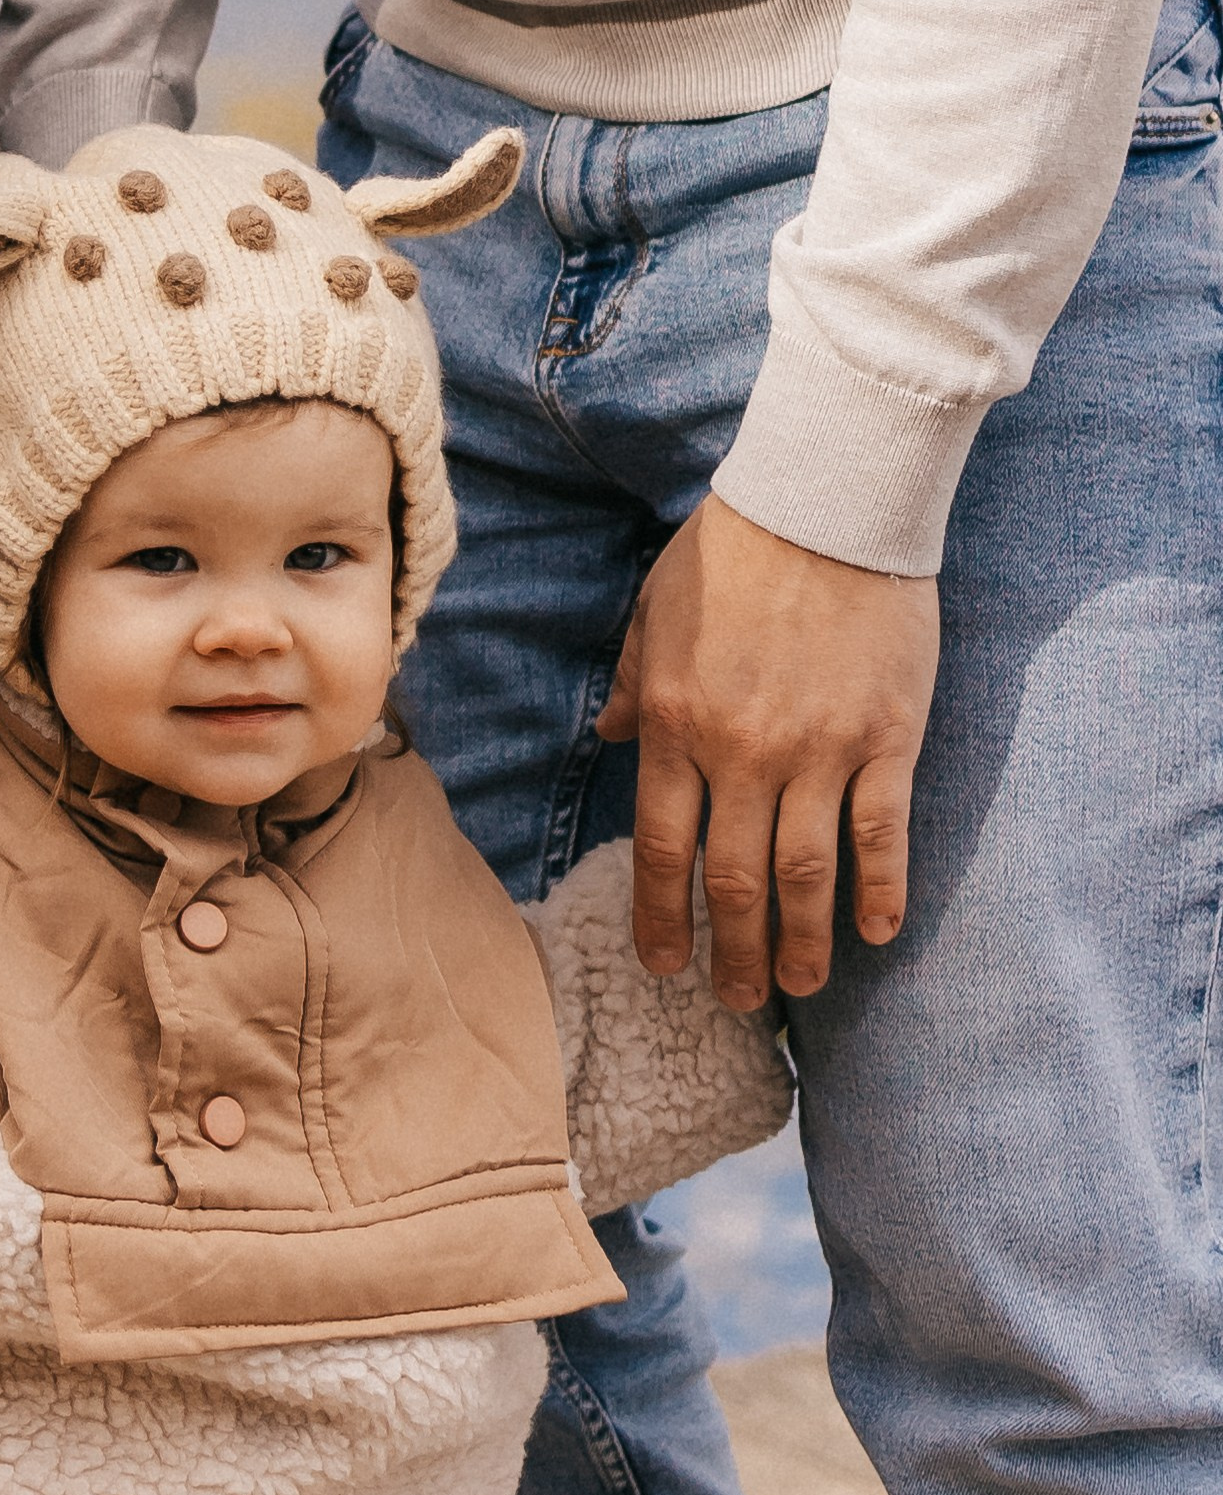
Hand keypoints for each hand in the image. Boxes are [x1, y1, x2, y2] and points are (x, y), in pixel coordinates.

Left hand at [596, 495, 939, 1006]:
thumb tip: (607, 740)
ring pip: (805, 873)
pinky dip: (880, 887)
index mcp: (675, 725)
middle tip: (734, 1000)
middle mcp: (743, 751)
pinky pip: (882, 830)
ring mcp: (820, 748)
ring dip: (801, 941)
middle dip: (731, 951)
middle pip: (731, 880)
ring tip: (799, 989)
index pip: (663, 850)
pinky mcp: (887, 735)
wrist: (830, 494)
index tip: (664, 967)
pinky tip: (875, 932)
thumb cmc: (733, 546)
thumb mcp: (656, 612)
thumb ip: (631, 686)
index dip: (662, 920)